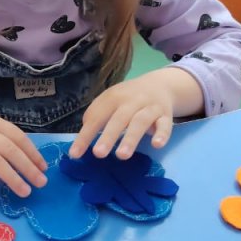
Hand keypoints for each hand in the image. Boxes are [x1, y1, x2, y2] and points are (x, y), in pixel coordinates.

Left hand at [68, 68, 203, 159]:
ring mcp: (149, 107)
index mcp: (113, 97)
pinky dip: (162, 134)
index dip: (85, 135)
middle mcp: (131, 101)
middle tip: (98, 154)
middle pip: (119, 118)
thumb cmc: (127, 99)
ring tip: (122, 155)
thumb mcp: (109, 101)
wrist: (159, 85)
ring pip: (140, 121)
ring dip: (131, 138)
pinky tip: (157, 145)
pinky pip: (165, 125)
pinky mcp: (165, 115)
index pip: (96, 117)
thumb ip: (96, 117)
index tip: (75, 154)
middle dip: (108, 136)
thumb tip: (82, 139)